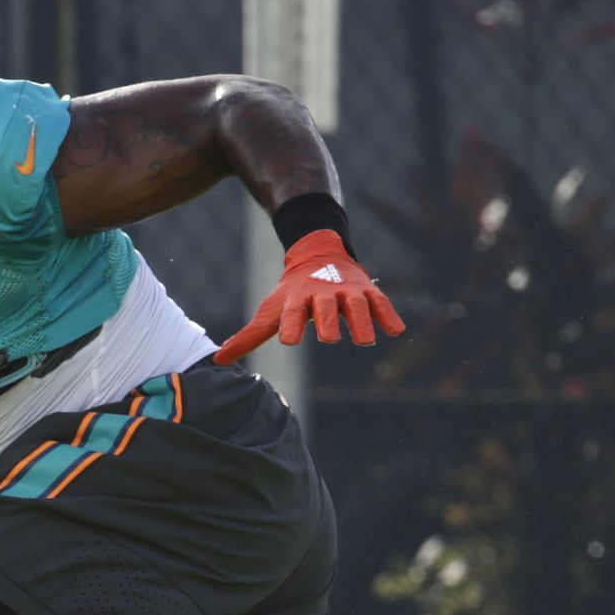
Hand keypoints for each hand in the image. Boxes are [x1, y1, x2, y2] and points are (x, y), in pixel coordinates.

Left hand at [214, 230, 404, 364]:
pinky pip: (380, 303)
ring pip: (356, 304)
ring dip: (362, 321)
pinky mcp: (367, 292)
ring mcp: (347, 291)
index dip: (290, 324)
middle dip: (327, 322)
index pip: (292, 312)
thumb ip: (249, 336)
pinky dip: (388, 315)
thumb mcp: (270, 311)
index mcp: (297, 299)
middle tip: (329, 339)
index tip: (288, 339)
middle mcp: (323, 293)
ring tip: (365, 341)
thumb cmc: (290, 293)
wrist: (317, 254)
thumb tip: (218, 359)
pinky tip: (395, 331)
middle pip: (326, 308)